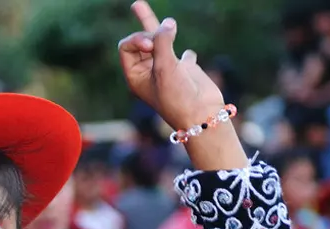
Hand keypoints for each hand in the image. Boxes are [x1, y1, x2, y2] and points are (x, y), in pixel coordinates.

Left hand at [117, 1, 224, 129]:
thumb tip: (168, 22)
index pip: (127, 47)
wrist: (202, 116)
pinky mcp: (186, 70)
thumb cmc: (178, 97)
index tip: (151, 46)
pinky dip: (185, 53)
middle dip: (144, 28)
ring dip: (154, 28)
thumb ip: (163, 42)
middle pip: (140, 41)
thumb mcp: (165, 67)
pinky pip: (183, 56)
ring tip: (137, 5)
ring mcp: (168, 70)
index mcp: (136, 76)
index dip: (137, 39)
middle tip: (154, 28)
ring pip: (159, 43)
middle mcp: (150, 72)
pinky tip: (188, 58)